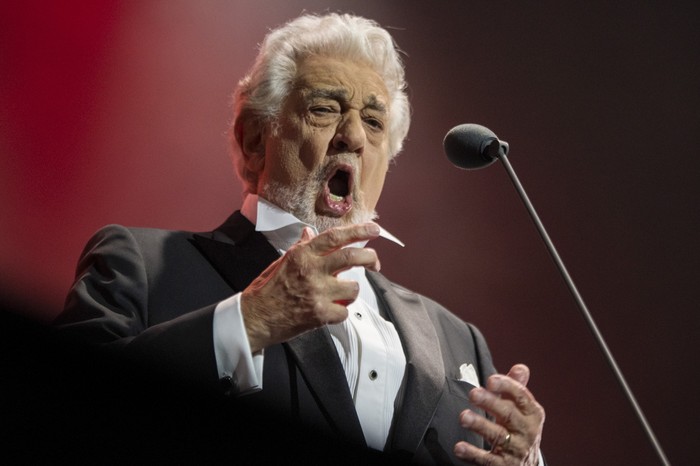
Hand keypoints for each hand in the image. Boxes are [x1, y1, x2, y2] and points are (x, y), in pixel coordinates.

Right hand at [241, 222, 380, 351]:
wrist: (255, 318)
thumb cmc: (268, 290)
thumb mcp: (282, 262)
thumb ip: (301, 248)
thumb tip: (310, 234)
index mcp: (302, 254)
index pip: (335, 237)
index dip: (358, 231)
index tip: (373, 230)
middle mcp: (311, 270)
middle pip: (351, 257)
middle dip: (369, 257)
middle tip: (375, 262)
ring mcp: (317, 292)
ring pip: (353, 287)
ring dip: (352, 290)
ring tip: (341, 293)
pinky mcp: (320, 314)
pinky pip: (344, 311)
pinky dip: (341, 312)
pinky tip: (330, 310)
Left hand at [454, 364, 544, 464]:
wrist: (526, 465)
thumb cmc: (518, 428)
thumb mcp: (522, 410)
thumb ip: (516, 388)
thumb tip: (520, 367)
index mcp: (532, 414)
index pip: (521, 396)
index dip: (507, 386)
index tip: (490, 380)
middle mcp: (527, 432)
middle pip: (508, 414)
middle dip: (491, 403)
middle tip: (472, 393)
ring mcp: (516, 450)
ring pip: (498, 436)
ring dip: (480, 425)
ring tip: (463, 417)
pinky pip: (487, 460)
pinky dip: (473, 454)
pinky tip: (459, 447)